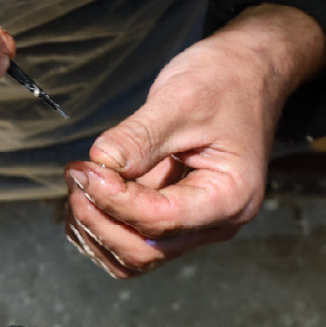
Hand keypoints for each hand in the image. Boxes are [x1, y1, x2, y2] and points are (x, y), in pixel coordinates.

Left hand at [63, 4, 325, 278]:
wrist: (248, 72)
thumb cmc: (228, 82)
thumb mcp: (182, 100)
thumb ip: (139, 138)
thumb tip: (100, 165)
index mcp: (230, 196)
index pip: (159, 219)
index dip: (113, 199)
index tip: (84, 170)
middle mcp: (216, 221)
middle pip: (144, 251)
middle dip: (99, 219)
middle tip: (77, 177)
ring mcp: (195, 222)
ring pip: (133, 254)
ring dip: (96, 228)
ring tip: (80, 183)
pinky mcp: (175, 214)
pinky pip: (132, 240)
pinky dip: (102, 226)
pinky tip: (88, 193)